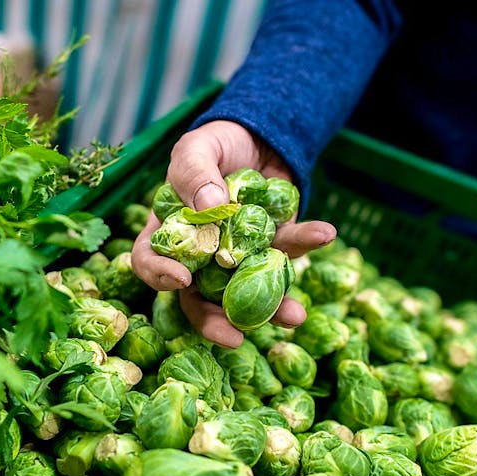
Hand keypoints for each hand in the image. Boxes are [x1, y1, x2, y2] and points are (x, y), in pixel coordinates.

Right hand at [131, 120, 336, 347]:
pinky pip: (290, 250)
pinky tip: (325, 233)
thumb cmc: (215, 144)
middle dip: (216, 321)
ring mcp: (240, 256)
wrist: (257, 137)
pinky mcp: (274, 244)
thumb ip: (195, 173)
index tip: (180, 280)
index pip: (150, 262)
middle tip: (236, 337)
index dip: (159, 277)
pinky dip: (307, 242)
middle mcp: (201, 256)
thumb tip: (210, 206)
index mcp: (169, 234)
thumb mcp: (197, 147)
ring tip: (295, 316)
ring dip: (273, 306)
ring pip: (249, 290)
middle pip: (199, 298)